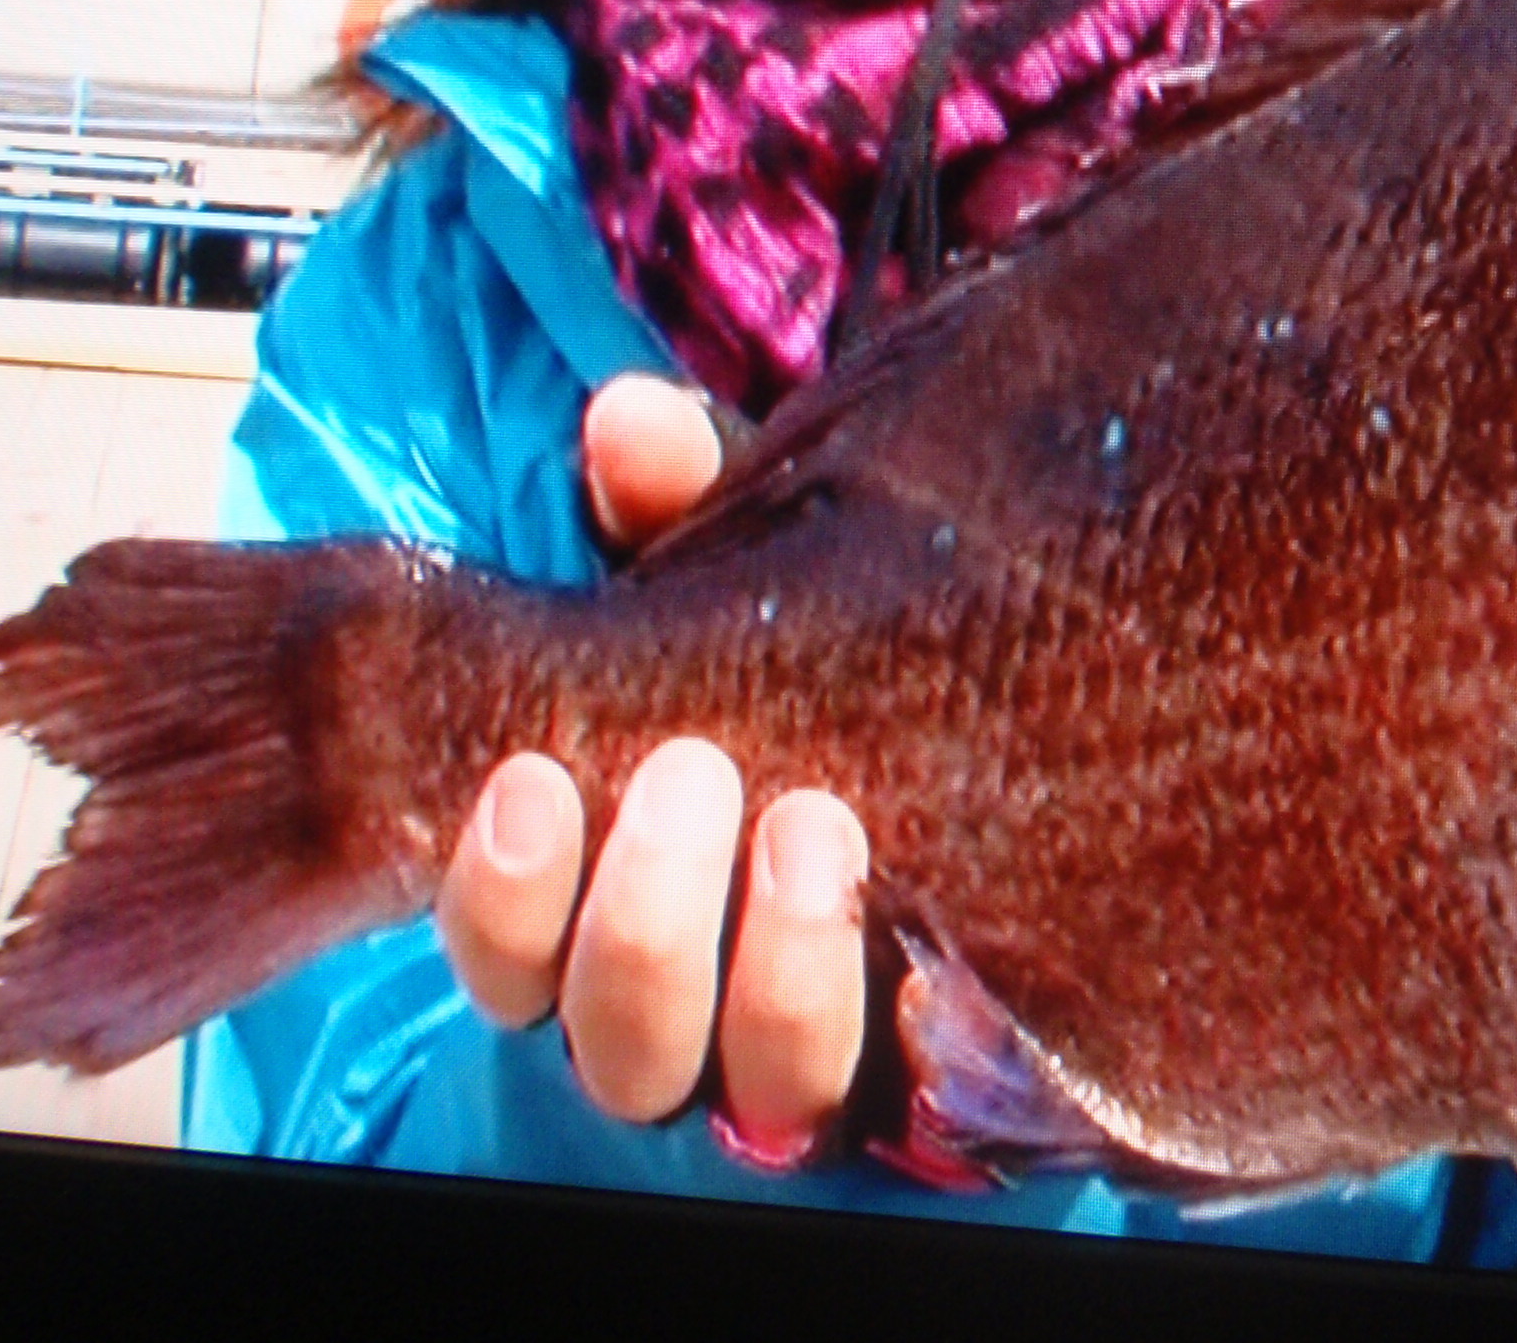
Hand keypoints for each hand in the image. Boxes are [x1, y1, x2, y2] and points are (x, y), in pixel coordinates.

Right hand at [433, 374, 876, 1157]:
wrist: (1013, 741)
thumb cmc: (810, 668)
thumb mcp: (743, 582)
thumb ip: (680, 506)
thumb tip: (626, 422)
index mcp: (600, 909)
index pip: (509, 953)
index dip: (503, 898)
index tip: (528, 783)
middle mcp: (693, 1020)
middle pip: (626, 1047)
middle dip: (638, 927)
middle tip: (693, 777)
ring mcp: (822, 1058)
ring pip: (769, 1086)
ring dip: (780, 972)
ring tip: (817, 828)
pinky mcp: (950, 1071)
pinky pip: (934, 1095)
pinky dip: (937, 1035)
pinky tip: (950, 963)